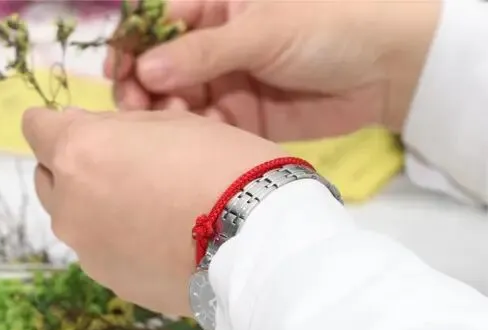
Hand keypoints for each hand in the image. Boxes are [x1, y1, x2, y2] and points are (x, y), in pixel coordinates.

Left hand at [22, 107, 285, 314]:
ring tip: (147, 207)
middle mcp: (68, 205)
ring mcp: (85, 249)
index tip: (77, 126)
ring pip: (74, 219)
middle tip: (119, 164)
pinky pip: (101, 251)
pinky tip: (158, 239)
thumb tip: (79, 129)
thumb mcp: (170, 121)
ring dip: (95, 207)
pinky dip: (117, 241)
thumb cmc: (221, 165)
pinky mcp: (108, 281)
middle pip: (47, 178)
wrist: (253, 243)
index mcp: (78, 153)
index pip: (36, 129)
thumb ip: (115, 127)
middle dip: (71, 167)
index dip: (54, 124)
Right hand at [103, 0, 440, 139]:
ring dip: (161, 114)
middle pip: (157, 66)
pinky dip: (189, 135)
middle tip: (136, 105)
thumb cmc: (329, 26)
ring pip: (173, 101)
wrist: (388, 68)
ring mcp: (224, 83)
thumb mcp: (263, 29)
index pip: (157, 22)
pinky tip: (187, 139)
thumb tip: (146, 69)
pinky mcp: (238, 119)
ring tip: (164, 124)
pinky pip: (201, 128)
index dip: (132, 43)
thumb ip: (203, 52)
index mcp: (216, 7)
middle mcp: (212, 45)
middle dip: (141, 86)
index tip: (118, 69)